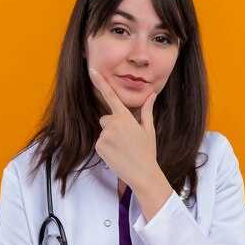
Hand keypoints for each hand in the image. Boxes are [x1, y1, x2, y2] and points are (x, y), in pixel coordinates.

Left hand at [88, 67, 157, 187]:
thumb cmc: (147, 152)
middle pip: (106, 119)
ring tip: (123, 150)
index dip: (101, 82)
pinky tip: (117, 155)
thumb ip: (147, 111)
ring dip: (110, 139)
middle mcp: (113, 124)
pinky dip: (106, 149)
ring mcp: (104, 136)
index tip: (92, 70)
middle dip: (112, 127)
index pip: (110, 96)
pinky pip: (100, 143)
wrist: (143, 173)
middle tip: (126, 141)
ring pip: (103, 132)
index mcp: (125, 117)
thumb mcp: (149, 129)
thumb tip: (152, 95)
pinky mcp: (99, 146)